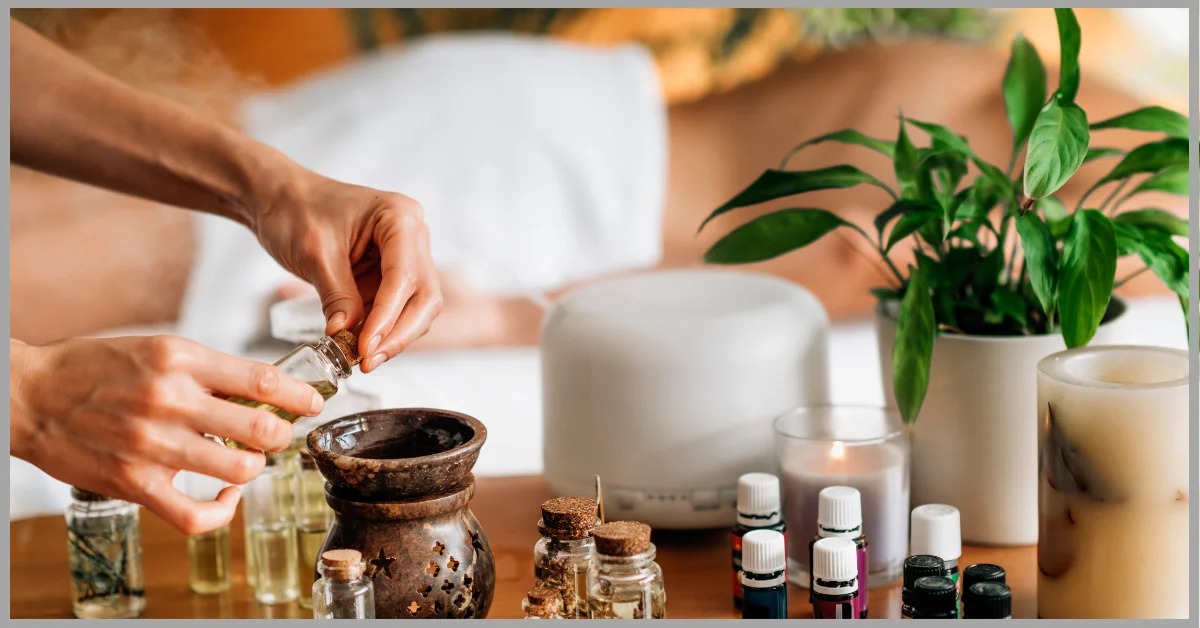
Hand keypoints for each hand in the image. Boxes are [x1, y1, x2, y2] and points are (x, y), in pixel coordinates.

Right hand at [10, 335, 323, 533]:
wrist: (31, 396)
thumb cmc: (96, 369)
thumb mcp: (159, 349)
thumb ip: (209, 371)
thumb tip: (263, 391)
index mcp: (180, 359)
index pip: (262, 378)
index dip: (299, 395)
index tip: (315, 402)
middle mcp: (170, 400)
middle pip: (261, 428)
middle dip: (282, 434)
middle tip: (279, 434)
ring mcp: (153, 445)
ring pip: (240, 471)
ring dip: (255, 468)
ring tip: (247, 460)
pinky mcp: (136, 484)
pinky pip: (197, 515)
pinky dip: (223, 511)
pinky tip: (225, 497)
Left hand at [253, 173, 442, 372]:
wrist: (279, 199)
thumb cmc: (296, 210)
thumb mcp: (314, 254)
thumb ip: (336, 296)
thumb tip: (346, 336)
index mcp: (399, 217)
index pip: (405, 276)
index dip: (388, 316)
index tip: (365, 347)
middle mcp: (413, 235)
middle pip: (424, 295)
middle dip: (398, 332)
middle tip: (367, 361)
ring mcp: (405, 255)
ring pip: (417, 307)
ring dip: (393, 336)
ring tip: (361, 359)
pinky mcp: (390, 273)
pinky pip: (397, 308)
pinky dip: (381, 329)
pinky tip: (359, 346)